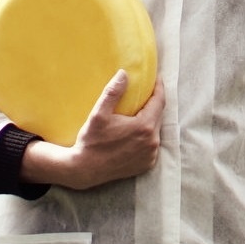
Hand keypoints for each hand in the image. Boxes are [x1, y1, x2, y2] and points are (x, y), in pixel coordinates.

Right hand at [19, 71, 163, 190]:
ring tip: (140, 112)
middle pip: (158, 116)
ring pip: (156, 131)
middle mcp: (152, 142)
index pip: (159, 102)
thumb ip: (113, 93)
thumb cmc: (91, 141)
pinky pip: (152, 145)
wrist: (85, 170)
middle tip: (146, 93)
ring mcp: (151, 155)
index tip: (157, 79)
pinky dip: (147, 136)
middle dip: (154, 103)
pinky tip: (136, 132)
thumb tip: (124, 74)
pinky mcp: (147, 164)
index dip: (159, 88)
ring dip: (150, 120)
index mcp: (144, 127)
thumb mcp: (99, 114)